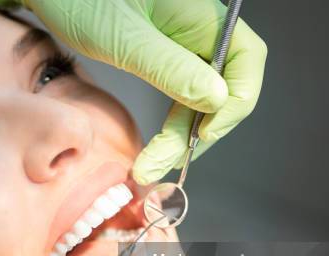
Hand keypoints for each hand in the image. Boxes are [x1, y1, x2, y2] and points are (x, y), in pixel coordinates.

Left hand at [0, 0, 266, 183]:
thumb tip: (216, 98)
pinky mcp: (164, 58)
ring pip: (201, 97)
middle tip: (161, 164)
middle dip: (196, 131)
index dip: (234, 102)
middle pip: (224, 87)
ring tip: (150, 165)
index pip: (246, 60)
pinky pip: (182, 93)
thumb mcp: (124, 38)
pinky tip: (157, 145)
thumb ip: (169, 67)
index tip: (203, 135)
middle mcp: (199, 29)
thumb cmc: (82, 0)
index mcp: (202, 15)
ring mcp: (182, 44)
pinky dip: (172, 123)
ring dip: (182, 134)